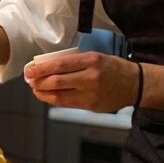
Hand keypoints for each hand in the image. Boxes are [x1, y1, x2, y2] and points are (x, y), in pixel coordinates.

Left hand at [23, 52, 137, 111]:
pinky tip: (48, 96)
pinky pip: (66, 104)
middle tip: (29, 80)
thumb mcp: (96, 56)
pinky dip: (54, 100)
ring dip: (43, 93)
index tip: (30, 69)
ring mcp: (90, 93)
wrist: (134, 84)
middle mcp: (90, 77)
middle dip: (38, 82)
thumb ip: (75, 61)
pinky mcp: (90, 106)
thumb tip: (49, 67)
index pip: (59, 65)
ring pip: (58, 96)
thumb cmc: (113, 67)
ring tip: (35, 89)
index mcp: (90, 60)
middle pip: (56, 81)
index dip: (41, 68)